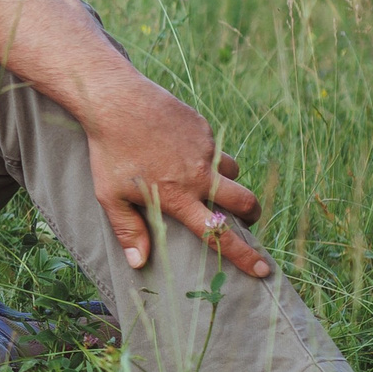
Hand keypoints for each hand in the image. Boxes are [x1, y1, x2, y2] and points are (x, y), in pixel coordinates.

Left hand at [82, 78, 269, 279]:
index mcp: (178, 197)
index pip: (218, 234)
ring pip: (233, 171)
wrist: (116, 101)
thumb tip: (138, 262)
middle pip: (245, 201)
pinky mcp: (203, 128)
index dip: (244, 255)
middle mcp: (198, 175)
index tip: (264, 270)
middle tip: (247, 220)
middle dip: (252, 215)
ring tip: (210, 183)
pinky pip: (216, 148)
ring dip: (229, 181)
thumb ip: (128, 229)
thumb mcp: (110, 196)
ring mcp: (204, 149)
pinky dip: (209, 155)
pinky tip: (185, 151)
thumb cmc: (109, 151)